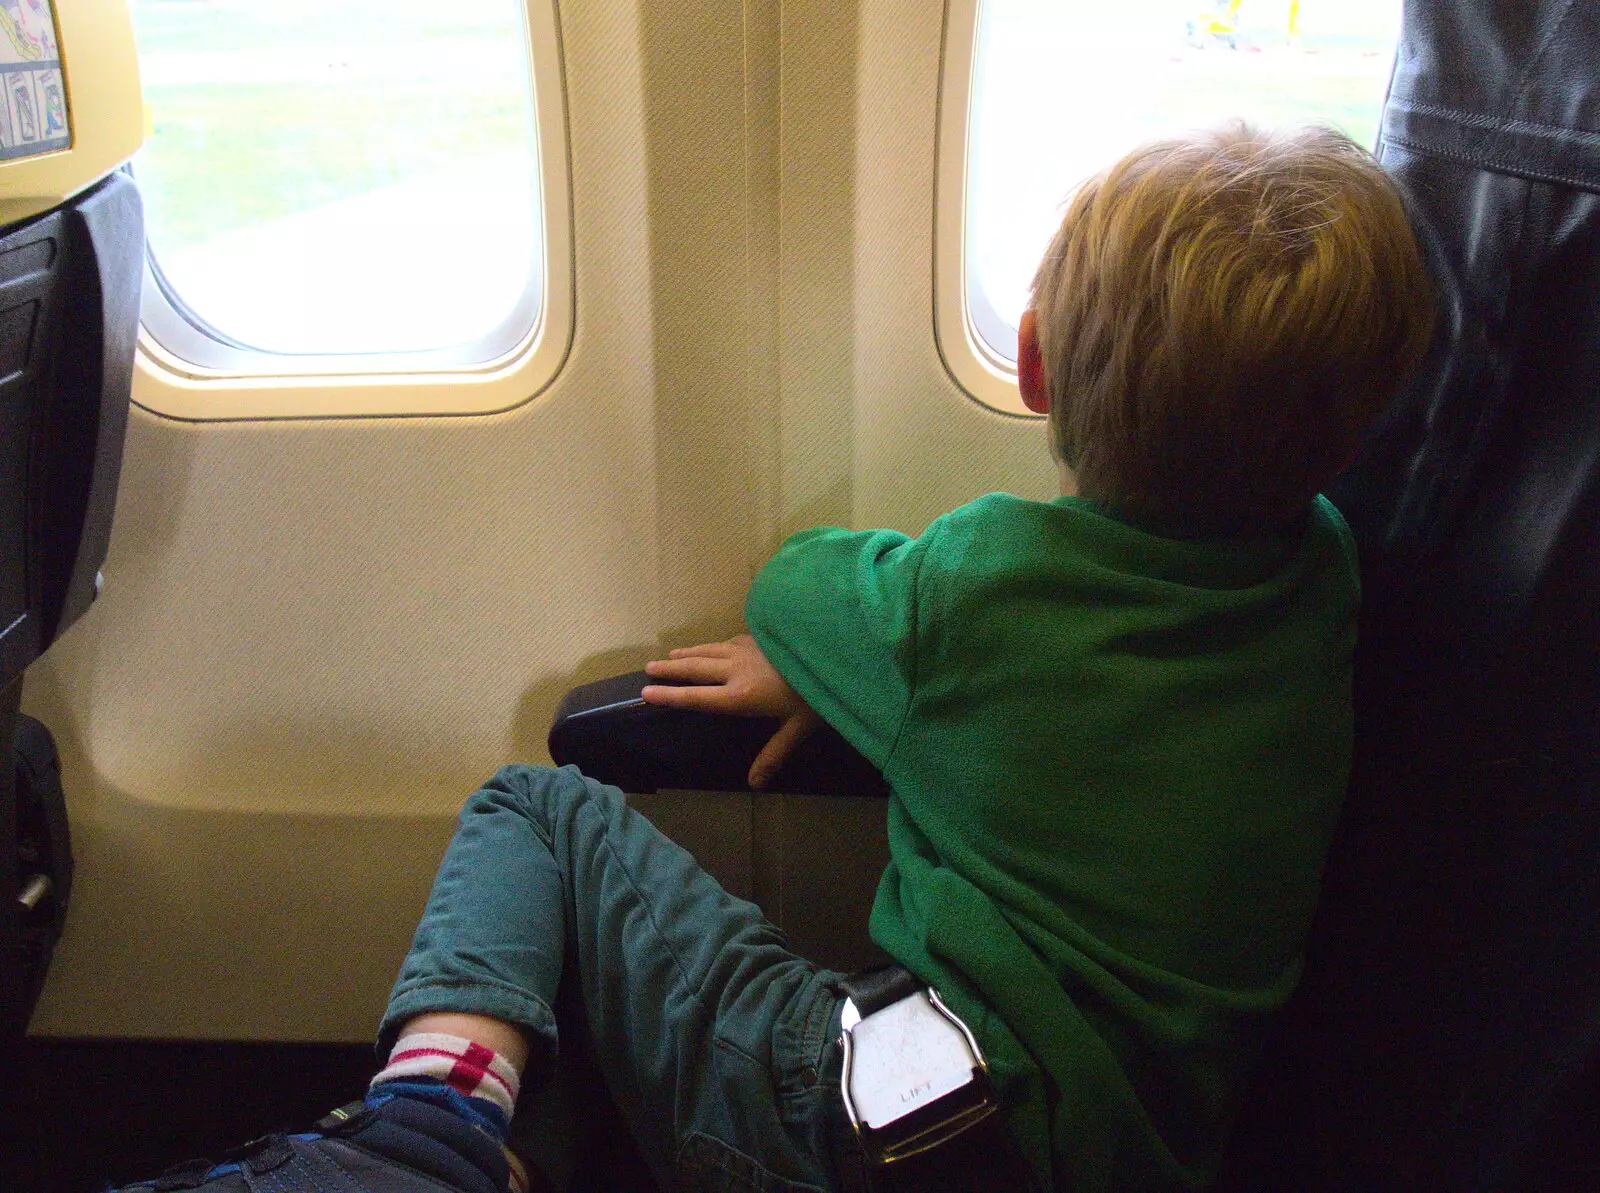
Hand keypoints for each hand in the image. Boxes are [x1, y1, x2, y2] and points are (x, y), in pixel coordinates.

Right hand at [642, 634, 820, 788]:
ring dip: (687, 653)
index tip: (646, 691)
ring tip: (671, 655)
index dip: (670, 695)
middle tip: (648, 668)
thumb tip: (755, 784)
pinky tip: (713, 646)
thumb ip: (774, 755)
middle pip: (695, 668)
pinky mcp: (759, 637)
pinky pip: (727, 641)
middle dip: (670, 669)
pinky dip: (711, 645)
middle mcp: (737, 669)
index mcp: (741, 695)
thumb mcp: (797, 729)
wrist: (835, 652)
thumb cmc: (817, 695)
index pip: (696, 697)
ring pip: (709, 650)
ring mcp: (747, 649)